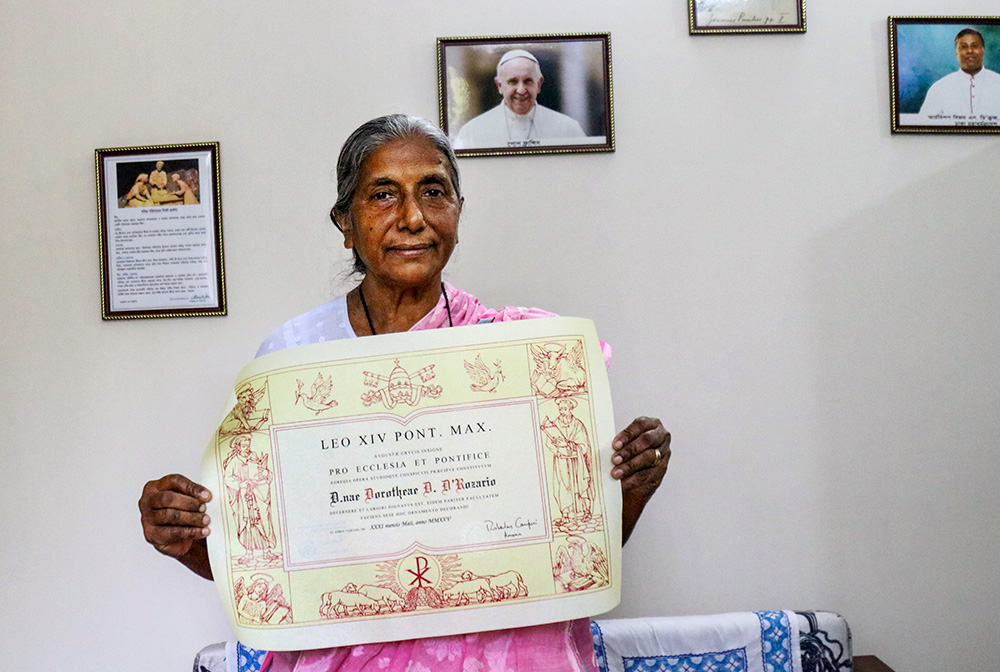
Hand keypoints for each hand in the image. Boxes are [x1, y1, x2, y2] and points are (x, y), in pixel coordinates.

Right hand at [139, 474, 213, 577]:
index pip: (174, 481)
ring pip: (170, 516)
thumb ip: (195, 494)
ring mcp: (147, 518)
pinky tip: (202, 531)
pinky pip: (172, 533)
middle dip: (190, 503)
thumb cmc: (183, 512)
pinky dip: (190, 532)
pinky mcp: (151, 535)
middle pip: (168, 498)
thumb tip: (210, 495)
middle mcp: (147, 500)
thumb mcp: (187, 498)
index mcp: (156, 486)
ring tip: (206, 520)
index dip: (192, 488)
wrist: (179, 537)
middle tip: (205, 508)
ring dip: (192, 518)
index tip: (208, 496)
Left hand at [611, 416, 670, 543]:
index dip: (627, 434)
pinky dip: (635, 479)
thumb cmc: (629, 453)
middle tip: (615, 459)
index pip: (641, 424)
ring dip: (630, 466)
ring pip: (649, 457)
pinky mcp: (662, 470)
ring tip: (616, 473)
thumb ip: (619, 443)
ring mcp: (664, 453)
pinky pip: (649, 474)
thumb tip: (603, 445)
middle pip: (647, 440)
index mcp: (652, 424)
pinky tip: (625, 483)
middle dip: (629, 450)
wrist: (635, 474)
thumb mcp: (625, 443)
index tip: (615, 445)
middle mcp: (661, 437)